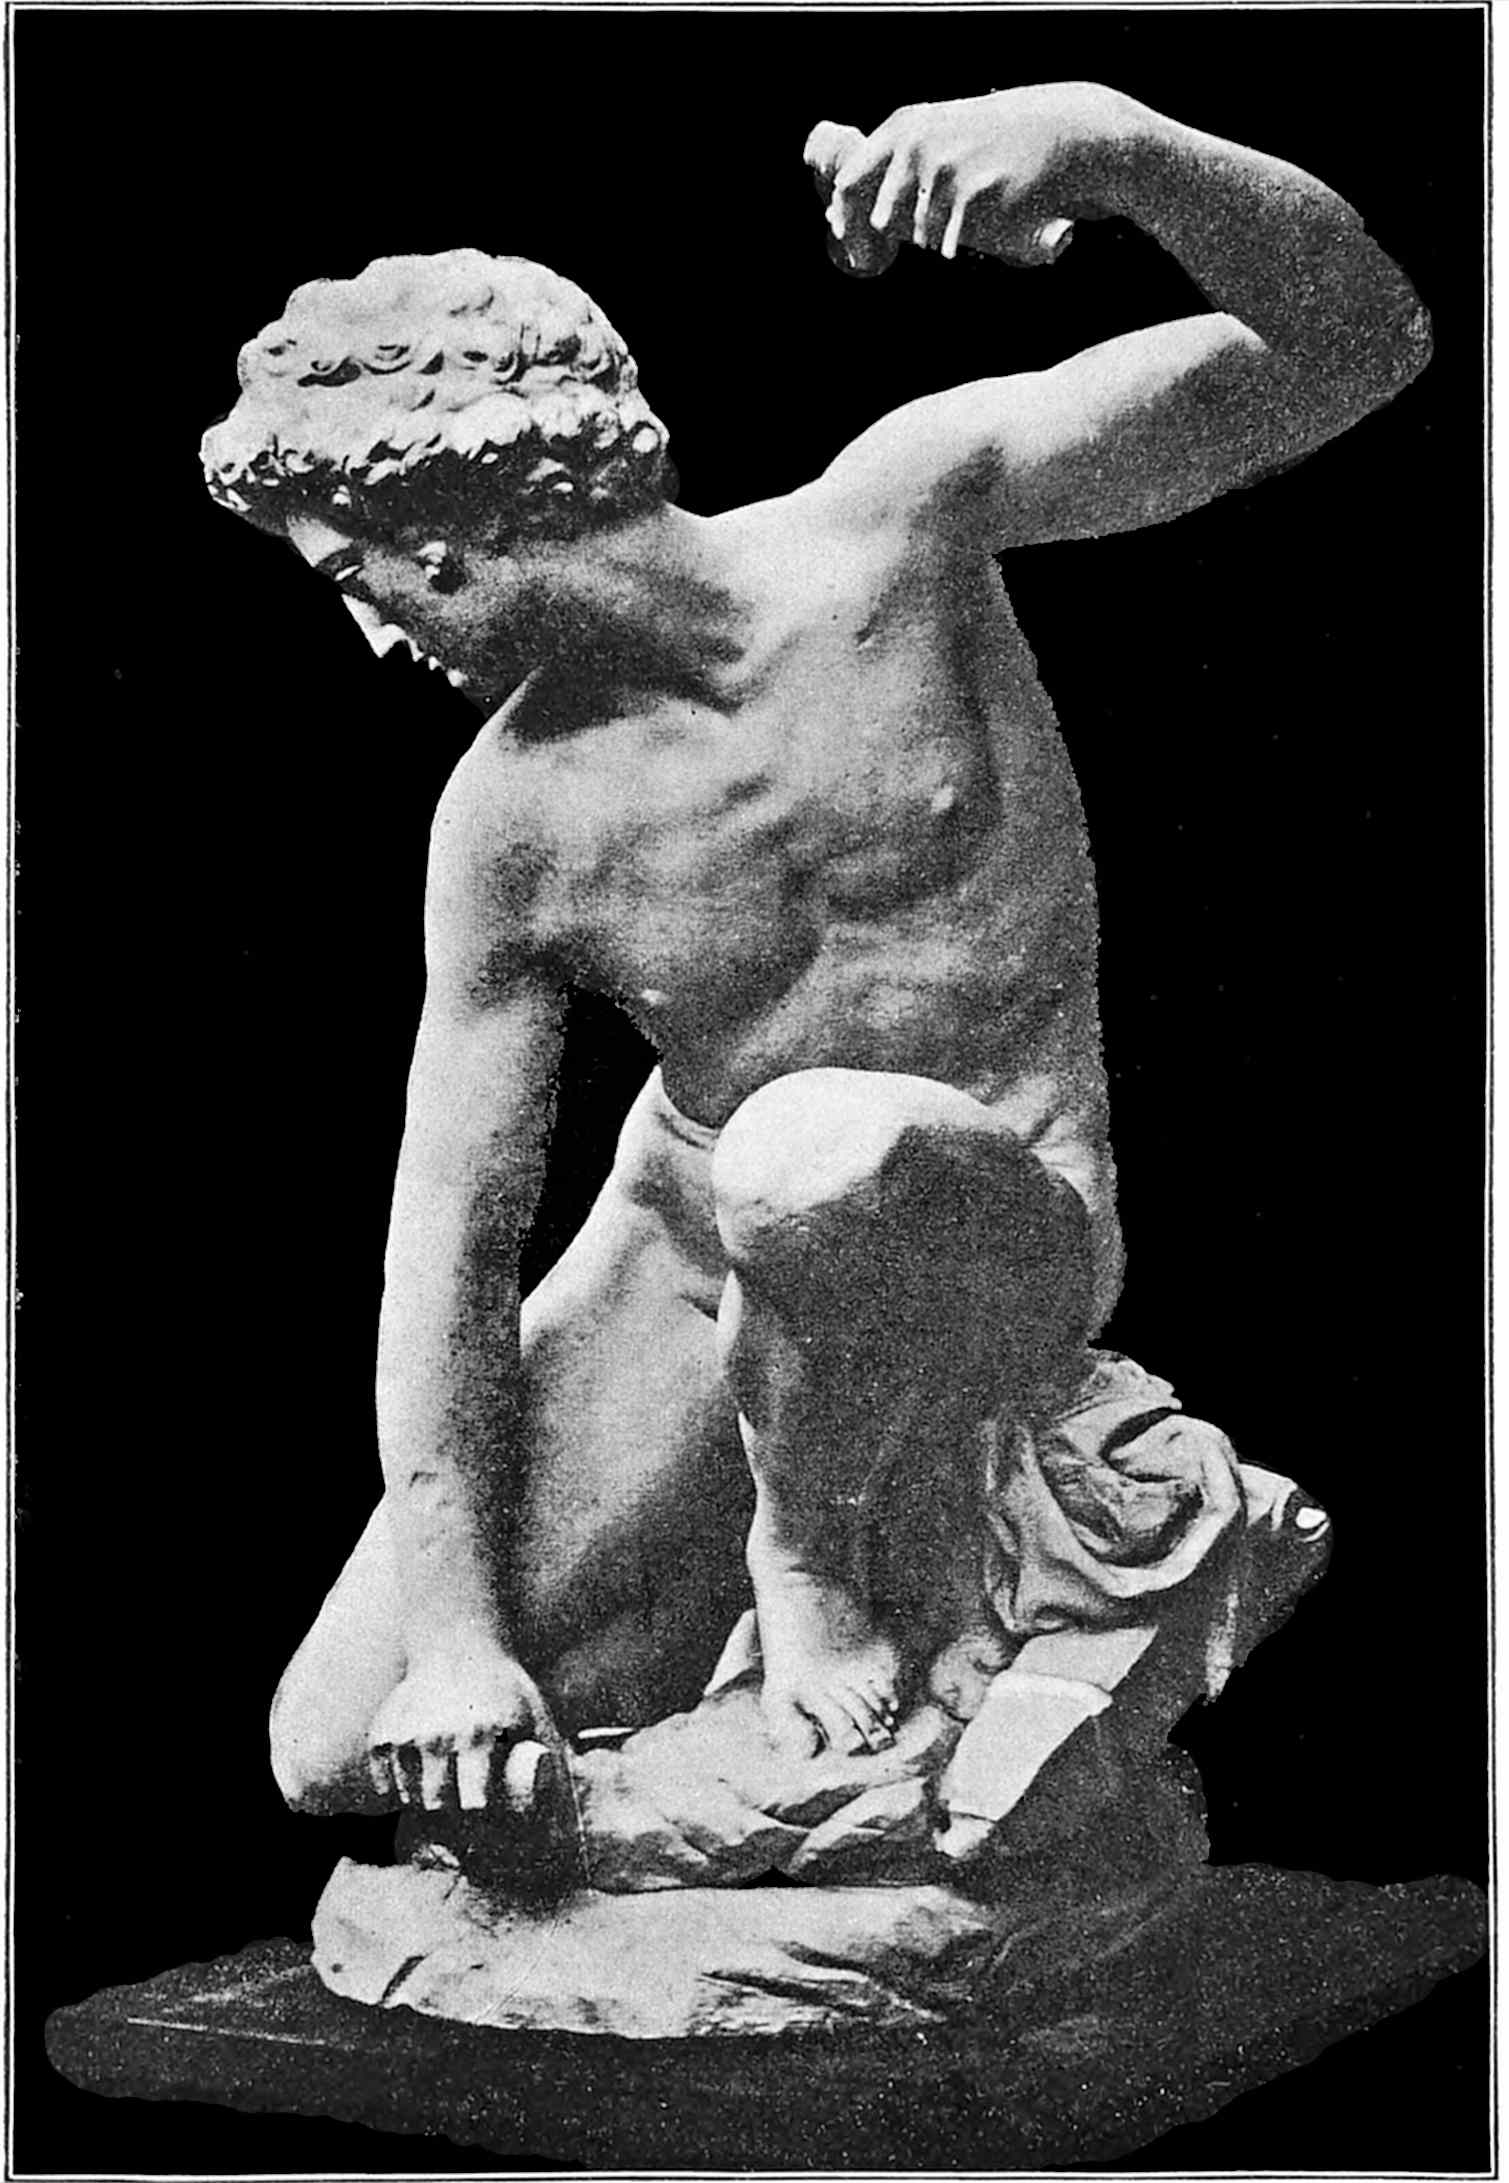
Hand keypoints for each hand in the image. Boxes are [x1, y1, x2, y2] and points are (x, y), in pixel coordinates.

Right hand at [366, 1633, 560, 1812]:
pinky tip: (420, 1776)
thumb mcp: (533, 1715)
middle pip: (440, 1808)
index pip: (477, 1805)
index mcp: (482, 1733)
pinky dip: (399, 1790)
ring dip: (429, 1804)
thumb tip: (558, 1807)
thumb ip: (544, 1761)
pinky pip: (385, 1785)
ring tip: (448, 1789)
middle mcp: (439, 1735)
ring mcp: (406, 1734)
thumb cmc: (504, 1689)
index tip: (494, 1814)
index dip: (488, 1818)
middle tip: (468, 1807)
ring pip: (410, 1801)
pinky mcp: (381, 1733)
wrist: (457, 1645)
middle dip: (457, 1816)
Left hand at [806, 85, 1118, 269]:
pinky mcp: (972, 192)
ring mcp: (945, 167)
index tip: (842, 239)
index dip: (841, 215)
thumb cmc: (985, 139)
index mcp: (902, 128)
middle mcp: (918, 144)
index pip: (850, 178)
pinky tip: (962, 235)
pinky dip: (952, 244)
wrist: (1048, 130)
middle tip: (880, 255)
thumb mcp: (934, 132)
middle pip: (879, 214)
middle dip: (877, 240)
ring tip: (950, 221)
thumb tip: (841, 206)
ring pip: (919, 232)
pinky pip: (947, 240)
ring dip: (930, 238)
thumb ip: (893, 159)